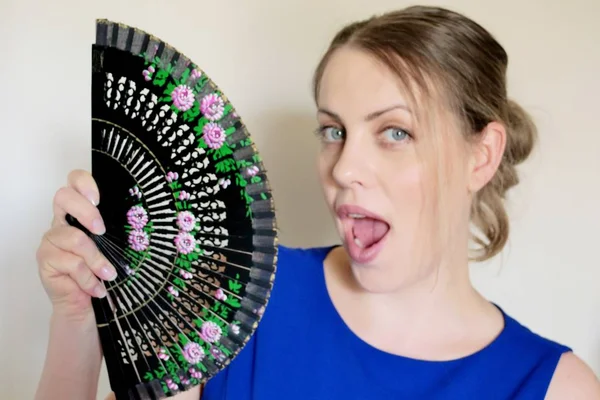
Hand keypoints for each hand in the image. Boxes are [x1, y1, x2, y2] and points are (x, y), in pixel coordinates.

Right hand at [36, 169, 117, 320]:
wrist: (85, 302)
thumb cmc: (101, 270)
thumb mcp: (112, 246)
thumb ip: (114, 230)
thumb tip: (139, 219)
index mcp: (77, 211)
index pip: (73, 181)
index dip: (83, 182)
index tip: (99, 199)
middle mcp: (60, 220)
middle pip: (63, 197)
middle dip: (86, 212)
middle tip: (101, 230)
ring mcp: (50, 239)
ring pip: (76, 239)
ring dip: (97, 261)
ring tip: (109, 275)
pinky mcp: (45, 259)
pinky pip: (73, 264)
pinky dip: (89, 278)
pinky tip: (97, 288)